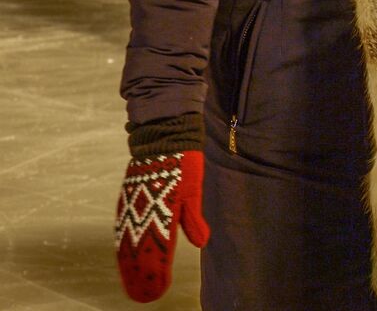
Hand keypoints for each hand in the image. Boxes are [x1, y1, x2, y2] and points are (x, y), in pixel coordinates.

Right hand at [115, 150, 209, 301]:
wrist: (162, 137)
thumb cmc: (183, 164)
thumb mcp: (193, 190)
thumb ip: (193, 219)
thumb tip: (201, 243)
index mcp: (161, 215)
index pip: (156, 254)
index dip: (156, 275)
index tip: (157, 291)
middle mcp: (141, 215)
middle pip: (137, 255)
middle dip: (139, 277)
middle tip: (142, 296)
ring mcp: (129, 208)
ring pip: (125, 245)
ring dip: (128, 267)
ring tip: (132, 283)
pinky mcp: (125, 201)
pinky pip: (120, 231)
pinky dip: (122, 248)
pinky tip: (124, 257)